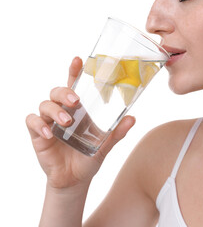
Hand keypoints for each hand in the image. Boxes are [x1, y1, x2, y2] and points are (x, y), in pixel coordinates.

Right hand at [26, 57, 135, 188]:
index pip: (74, 86)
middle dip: (64, 92)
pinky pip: (32, 122)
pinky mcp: (39, 134)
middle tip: (75, 101)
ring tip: (66, 122)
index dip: (74, 72)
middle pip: (57, 91)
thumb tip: (133, 118)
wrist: (75, 179)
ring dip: (54, 110)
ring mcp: (49, 122)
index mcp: (79, 111)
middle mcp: (63, 112)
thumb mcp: (105, 145)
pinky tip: (50, 133)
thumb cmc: (88, 158)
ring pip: (44, 104)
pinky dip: (39, 124)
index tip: (78, 60)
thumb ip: (117, 133)